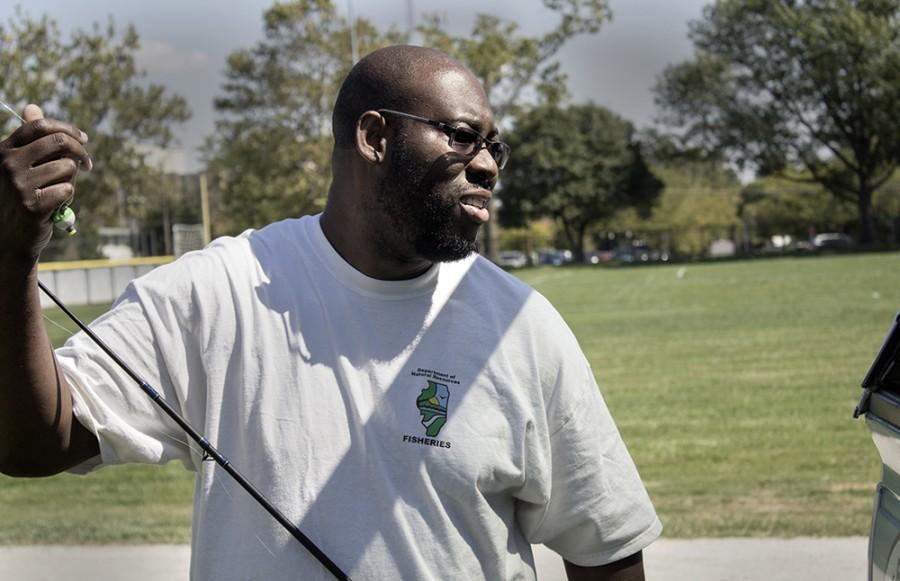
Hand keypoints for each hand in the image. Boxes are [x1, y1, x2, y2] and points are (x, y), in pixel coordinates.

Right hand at [0, 104, 91, 266]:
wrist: (11, 235)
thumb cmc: (22, 194)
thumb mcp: (22, 164)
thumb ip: (32, 140)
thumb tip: (32, 107)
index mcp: (5, 149)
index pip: (40, 125)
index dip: (68, 129)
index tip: (84, 139)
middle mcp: (8, 163)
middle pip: (59, 142)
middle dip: (80, 151)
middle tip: (87, 164)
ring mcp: (18, 184)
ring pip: (67, 167)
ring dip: (71, 179)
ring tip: (59, 189)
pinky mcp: (32, 205)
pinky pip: (67, 190)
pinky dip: (67, 196)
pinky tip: (55, 204)